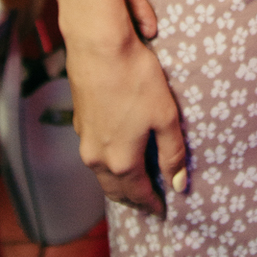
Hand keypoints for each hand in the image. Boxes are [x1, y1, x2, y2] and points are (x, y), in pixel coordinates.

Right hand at [65, 31, 186, 210]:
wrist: (98, 46)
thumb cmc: (136, 78)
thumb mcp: (165, 115)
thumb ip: (172, 152)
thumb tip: (177, 184)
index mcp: (122, 161)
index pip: (139, 194)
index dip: (152, 204)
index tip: (162, 210)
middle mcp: (99, 158)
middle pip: (115, 190)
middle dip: (132, 199)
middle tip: (146, 203)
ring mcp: (85, 140)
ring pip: (101, 174)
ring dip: (116, 183)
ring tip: (132, 181)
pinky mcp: (79, 121)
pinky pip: (94, 155)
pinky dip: (106, 163)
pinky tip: (114, 152)